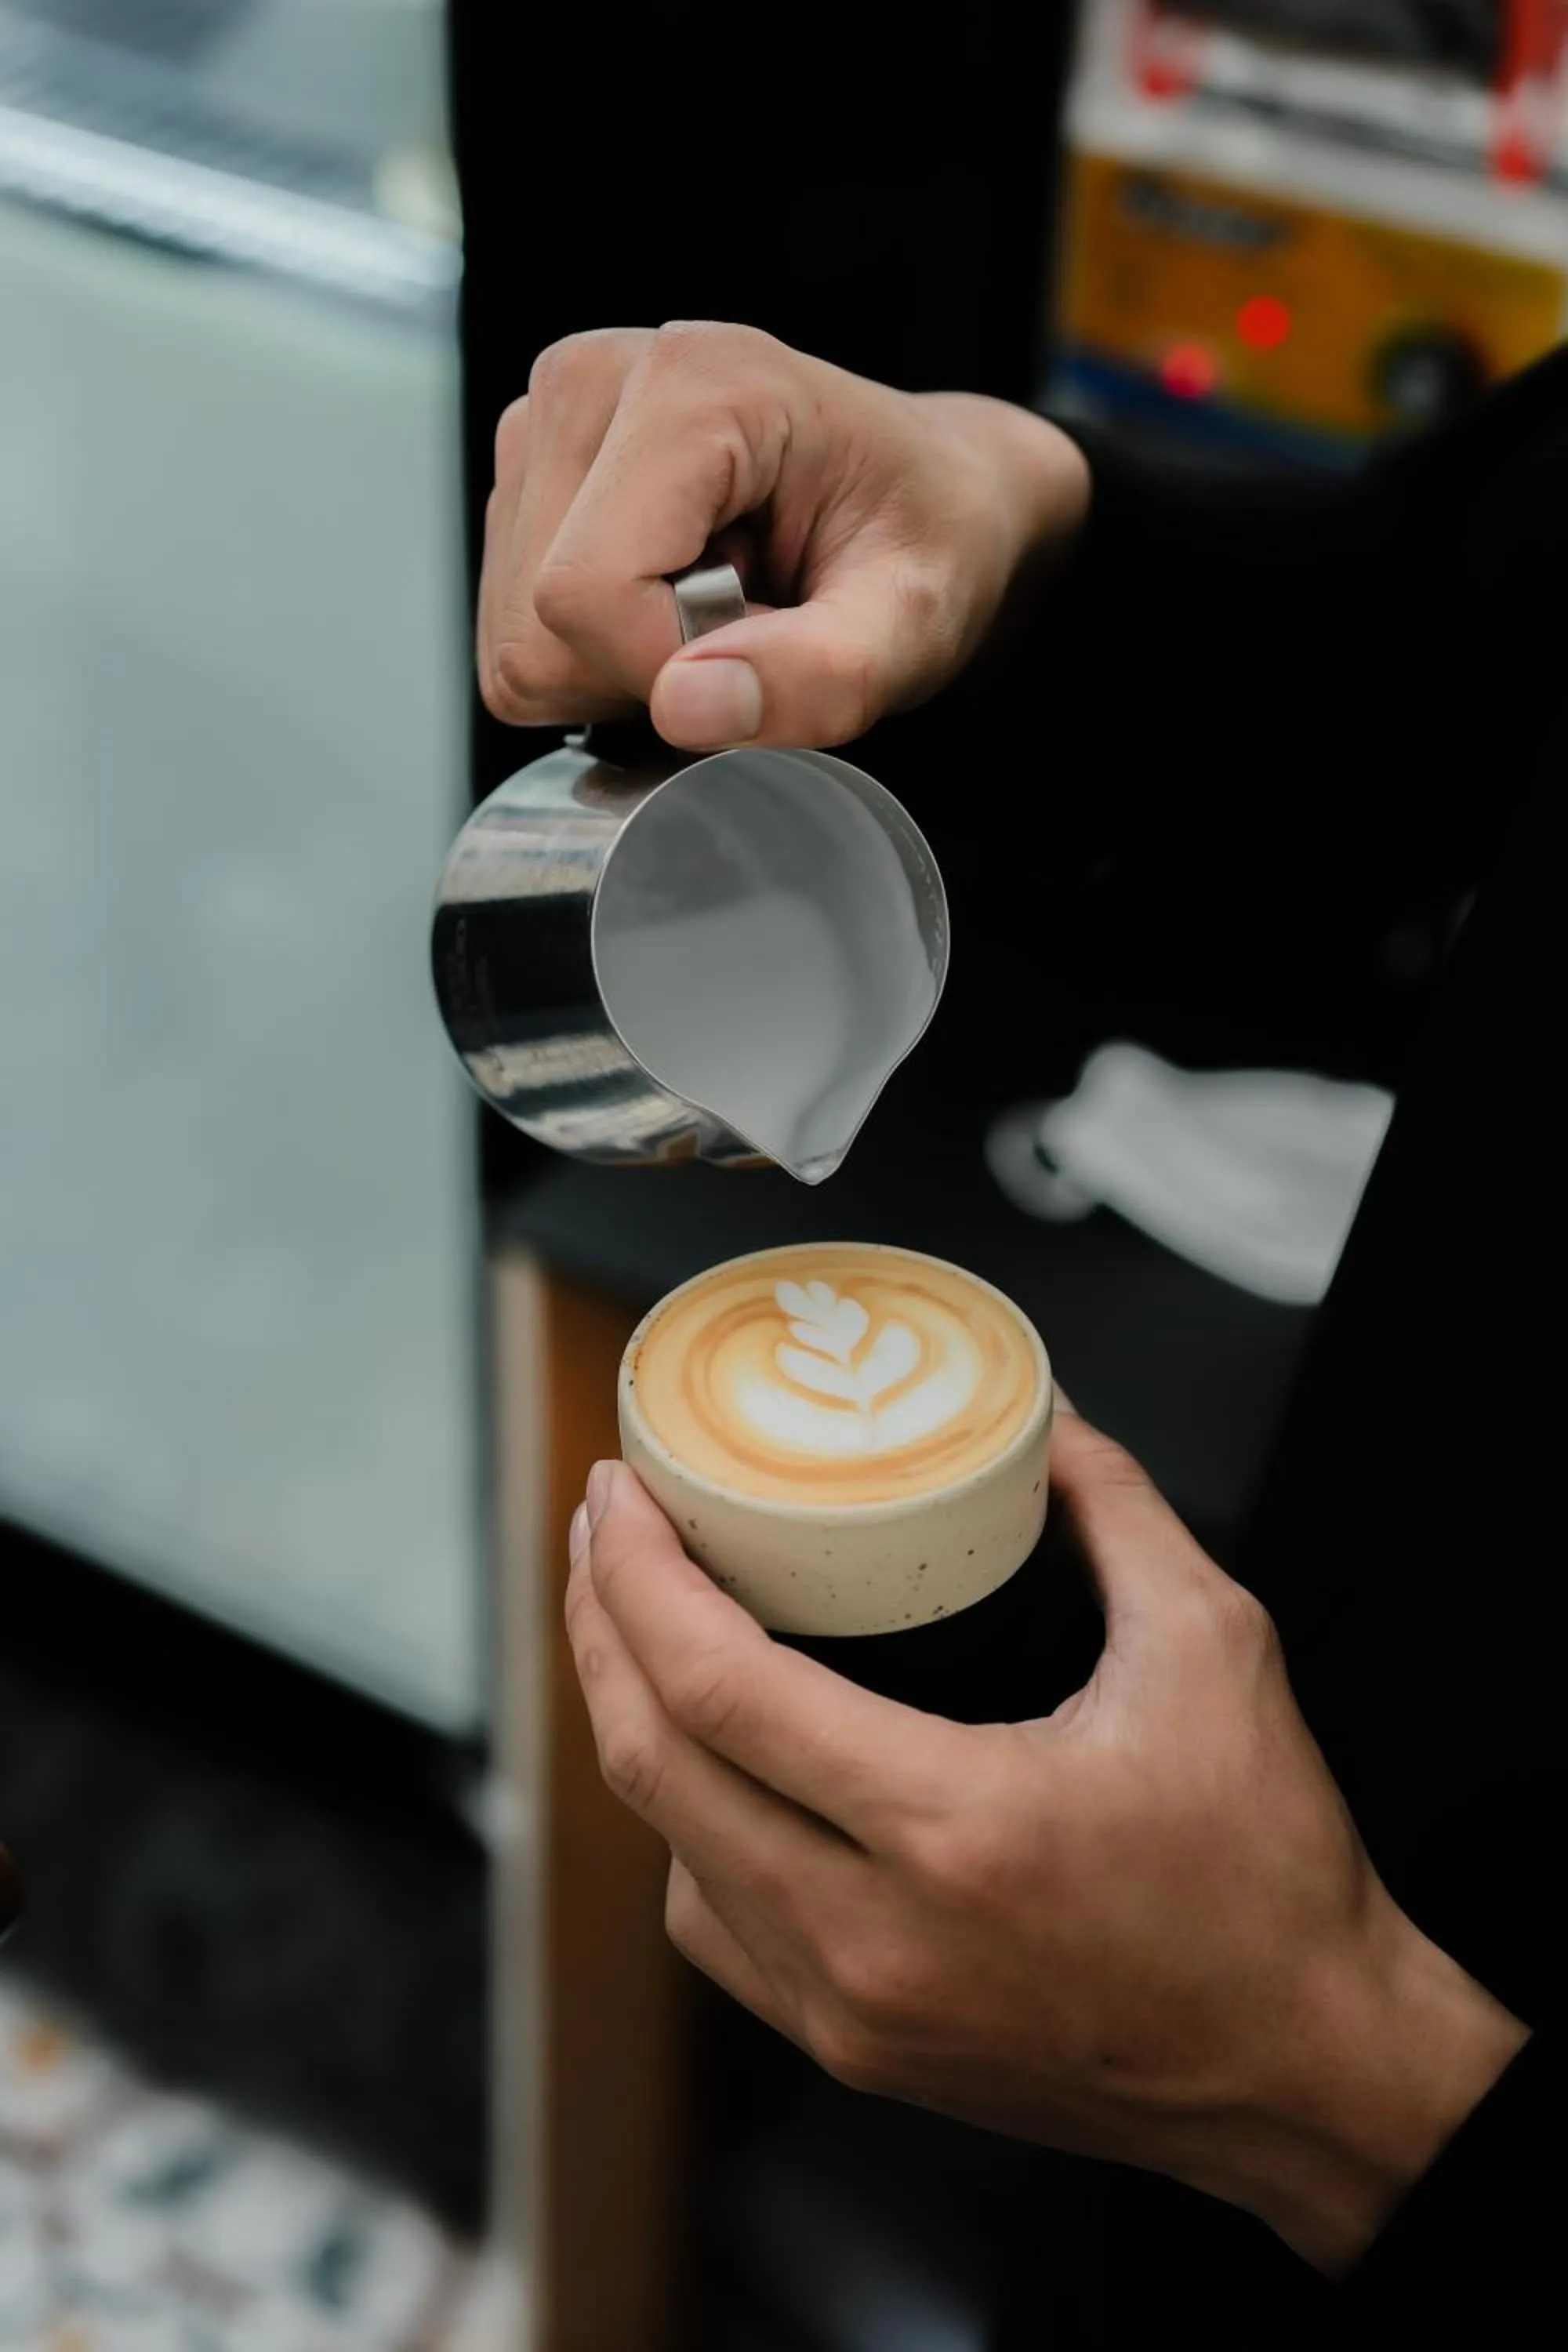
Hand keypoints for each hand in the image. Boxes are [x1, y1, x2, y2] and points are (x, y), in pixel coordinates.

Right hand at [478, 321, 1087, 748]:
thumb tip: (686, 707)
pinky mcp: (526, 478)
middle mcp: (589, 382)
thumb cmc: (926, 542)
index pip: (587, 594)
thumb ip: (819, 675)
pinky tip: (677, 599)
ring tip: (724, 602)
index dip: (672, 667)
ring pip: (518, 643)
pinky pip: (519, 637)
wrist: (927, 495)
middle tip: (754, 620)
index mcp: (691, 384)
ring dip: (625, 665)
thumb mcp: (915, 624)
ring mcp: (543, 427)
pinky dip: (602, 653)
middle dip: (647, 670)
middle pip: (539, 626)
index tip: (773, 641)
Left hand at [565, 1413, 1526, 2273]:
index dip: (638, 1575)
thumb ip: (1119, 1511)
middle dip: (598, 1624)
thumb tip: (1043, 1425)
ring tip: (644, 1623)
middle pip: (654, 1765)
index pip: (720, 1687)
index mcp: (954, 1829)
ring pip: (669, 1852)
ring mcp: (853, 2012)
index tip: (620, 1491)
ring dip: (636, 1725)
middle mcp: (875, 1938)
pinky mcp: (859, 2051)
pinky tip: (717, 1759)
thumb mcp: (1215, 1650)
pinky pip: (718, 1925)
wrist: (1305, 2073)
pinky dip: (692, 1827)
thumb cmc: (1266, 1876)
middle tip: (606, 1527)